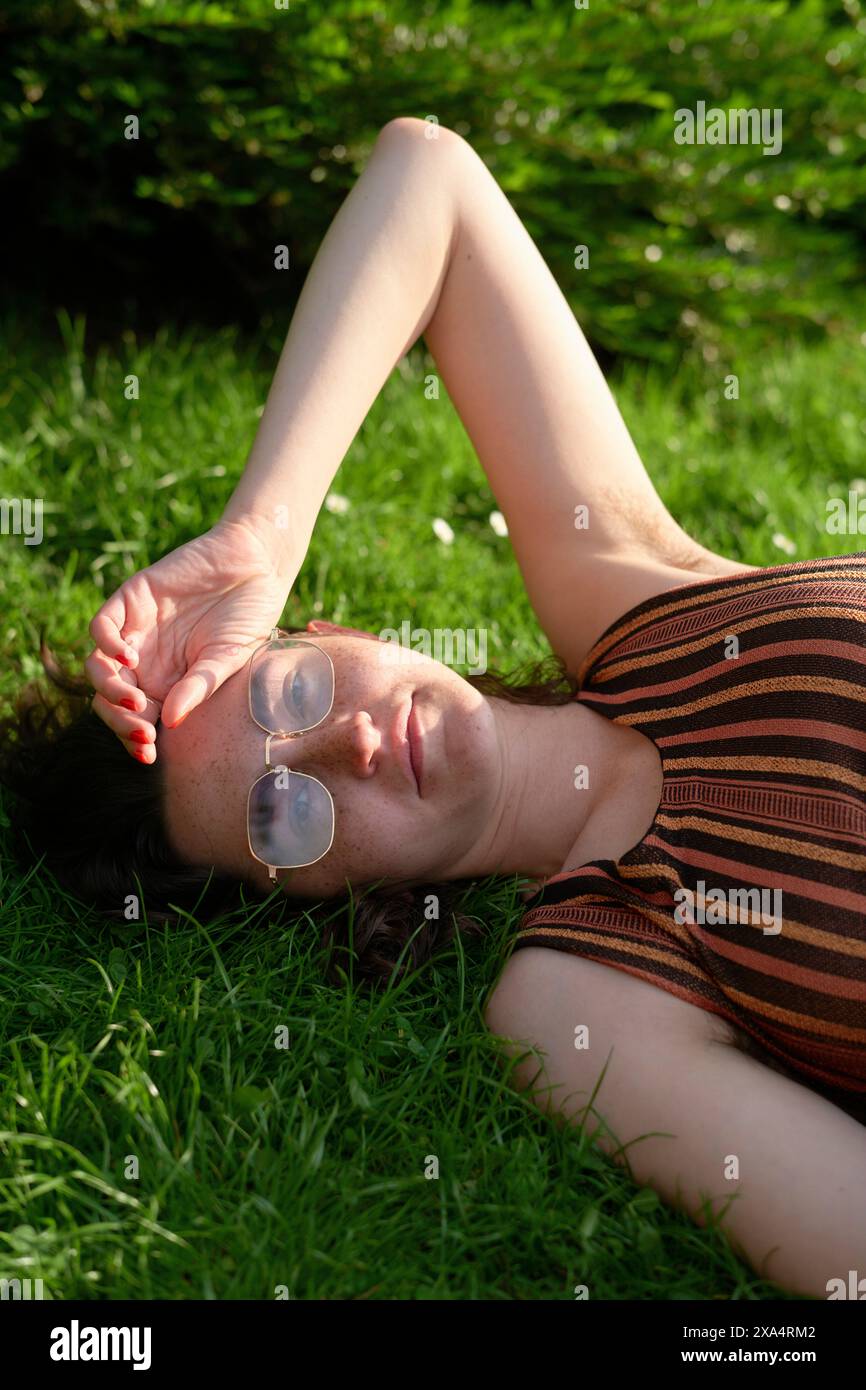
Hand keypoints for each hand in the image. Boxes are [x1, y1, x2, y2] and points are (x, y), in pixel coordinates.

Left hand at [86, 515, 297, 761]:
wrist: (254, 566)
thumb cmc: (247, 617)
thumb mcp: (227, 660)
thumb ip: (196, 688)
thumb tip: (170, 722)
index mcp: (165, 682)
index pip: (134, 717)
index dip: (134, 738)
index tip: (149, 755)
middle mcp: (144, 661)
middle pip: (109, 698)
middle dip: (120, 721)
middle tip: (143, 734)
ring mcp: (133, 630)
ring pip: (98, 667)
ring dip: (109, 689)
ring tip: (134, 700)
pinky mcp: (130, 600)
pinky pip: (101, 627)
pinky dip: (106, 644)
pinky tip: (129, 655)